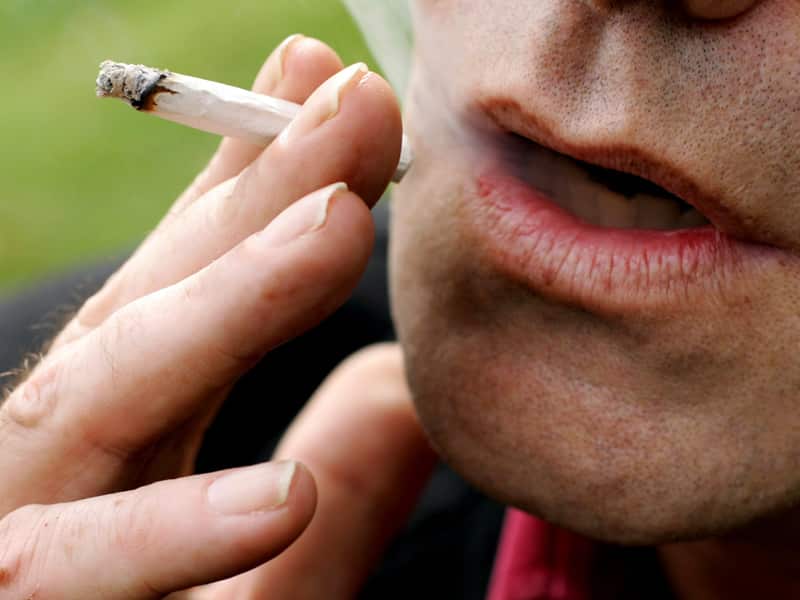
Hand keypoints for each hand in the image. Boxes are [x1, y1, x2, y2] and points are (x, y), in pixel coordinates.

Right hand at [0, 35, 433, 597]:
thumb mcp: (276, 575)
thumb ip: (342, 487)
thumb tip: (410, 386)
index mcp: (136, 430)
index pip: (192, 277)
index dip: (256, 176)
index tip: (325, 83)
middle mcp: (69, 458)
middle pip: (162, 302)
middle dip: (257, 197)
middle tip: (350, 101)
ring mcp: (21, 531)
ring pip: (107, 395)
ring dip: (222, 306)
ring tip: (336, 225)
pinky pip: (79, 574)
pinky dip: (175, 534)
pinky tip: (281, 494)